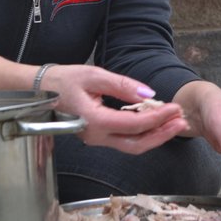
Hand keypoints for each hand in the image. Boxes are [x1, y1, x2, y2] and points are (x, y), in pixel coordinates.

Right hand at [40, 64, 188, 153]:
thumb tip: (149, 94)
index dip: (157, 117)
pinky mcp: (97, 136)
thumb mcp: (93, 75)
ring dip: (155, 136)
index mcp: (94, 121)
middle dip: (162, 134)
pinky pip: (124, 140)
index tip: (175, 107)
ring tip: (173, 123)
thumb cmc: (62, 80)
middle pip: (136, 144)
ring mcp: (95, 139)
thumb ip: (122, 84)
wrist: (38, 91)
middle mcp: (95, 136)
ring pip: (131, 146)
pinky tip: (155, 122)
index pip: (134, 124)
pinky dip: (143, 133)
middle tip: (181, 121)